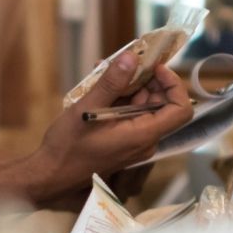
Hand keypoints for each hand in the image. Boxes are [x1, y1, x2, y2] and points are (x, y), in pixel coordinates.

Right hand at [15, 50, 194, 210]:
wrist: (51, 174)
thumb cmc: (68, 146)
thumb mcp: (87, 109)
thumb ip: (111, 83)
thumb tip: (132, 57)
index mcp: (143, 135)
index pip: (181, 109)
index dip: (174, 85)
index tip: (155, 68)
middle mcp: (144, 141)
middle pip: (162, 105)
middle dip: (148, 80)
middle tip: (128, 62)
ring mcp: (133, 143)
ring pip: (144, 108)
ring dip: (131, 86)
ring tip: (108, 69)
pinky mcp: (122, 142)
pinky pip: (130, 116)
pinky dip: (121, 98)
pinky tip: (101, 84)